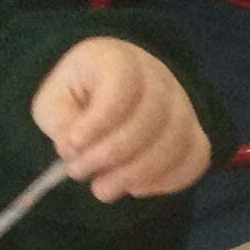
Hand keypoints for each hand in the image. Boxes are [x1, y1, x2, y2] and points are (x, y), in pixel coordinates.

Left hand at [30, 39, 210, 200]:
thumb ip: (61, 122)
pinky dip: (168, 180)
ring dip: (137, 174)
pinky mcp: (193, 133)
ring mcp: (182, 106)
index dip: (100, 119)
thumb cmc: (77, 93)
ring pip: (177, 142)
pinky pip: (196, 158)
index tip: (72, 144)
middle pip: (153, 117)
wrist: (106, 87)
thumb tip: (76, 151)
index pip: (124, 84)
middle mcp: (160, 79)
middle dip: (112, 154)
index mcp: (119, 60)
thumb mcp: (53, 100)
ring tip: (103, 189)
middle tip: (79, 173)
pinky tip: (135, 188)